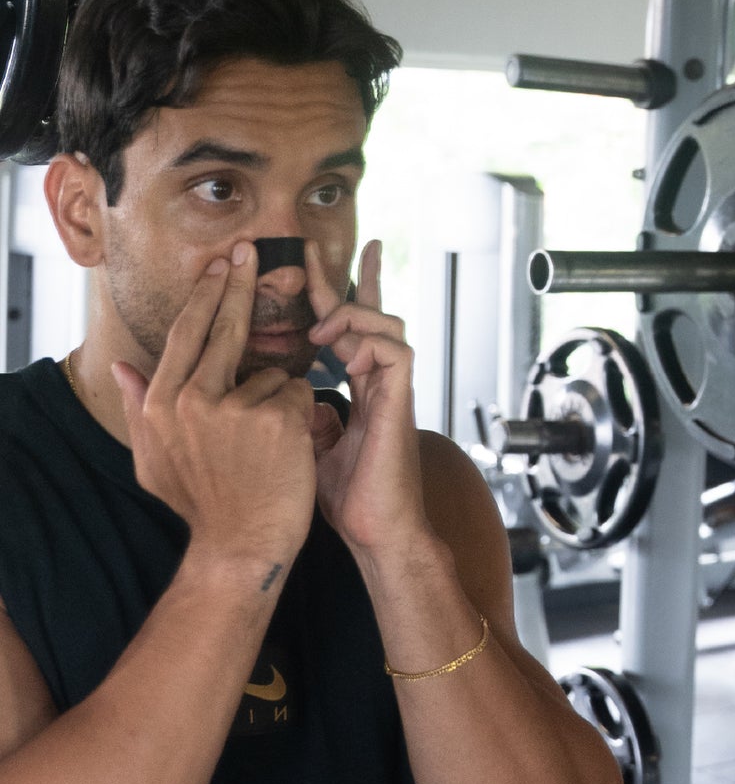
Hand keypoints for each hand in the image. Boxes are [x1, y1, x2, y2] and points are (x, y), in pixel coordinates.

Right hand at [111, 241, 316, 577]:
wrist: (242, 545)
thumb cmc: (202, 504)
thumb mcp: (153, 460)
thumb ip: (139, 409)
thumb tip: (120, 368)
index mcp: (163, 403)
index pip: (185, 334)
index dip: (205, 297)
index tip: (219, 268)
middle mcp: (194, 398)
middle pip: (224, 328)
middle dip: (239, 286)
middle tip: (251, 252)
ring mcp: (236, 407)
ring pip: (272, 375)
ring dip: (279, 399)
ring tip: (270, 447)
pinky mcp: (277, 418)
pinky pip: (299, 394)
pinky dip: (302, 414)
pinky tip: (292, 447)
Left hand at [306, 239, 429, 558]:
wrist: (375, 532)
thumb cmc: (346, 498)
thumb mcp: (308, 445)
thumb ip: (301, 413)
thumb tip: (283, 393)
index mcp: (358, 389)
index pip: (347, 330)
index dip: (330, 294)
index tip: (308, 260)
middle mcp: (379, 383)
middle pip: (373, 314)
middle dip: (349, 279)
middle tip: (312, 250)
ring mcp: (393, 391)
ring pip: (389, 324)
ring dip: (353, 316)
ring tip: (322, 328)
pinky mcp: (401, 402)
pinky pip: (397, 351)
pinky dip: (369, 342)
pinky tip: (342, 354)